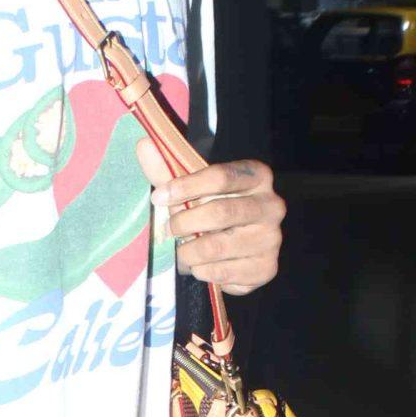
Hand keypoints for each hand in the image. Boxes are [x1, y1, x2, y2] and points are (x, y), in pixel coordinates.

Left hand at [138, 141, 285, 294]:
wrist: (235, 248)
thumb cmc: (210, 208)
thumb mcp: (190, 188)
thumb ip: (167, 170)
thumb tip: (143, 144)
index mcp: (257, 176)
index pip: (221, 176)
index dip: (186, 187)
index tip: (159, 197)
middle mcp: (272, 205)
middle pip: (220, 213)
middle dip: (185, 223)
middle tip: (168, 229)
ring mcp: (272, 239)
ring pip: (217, 248)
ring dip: (189, 252)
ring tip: (182, 250)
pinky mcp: (266, 268)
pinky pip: (222, 273)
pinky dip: (201, 271)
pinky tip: (200, 265)